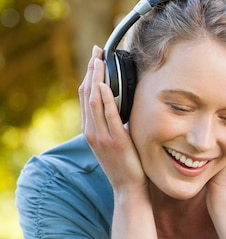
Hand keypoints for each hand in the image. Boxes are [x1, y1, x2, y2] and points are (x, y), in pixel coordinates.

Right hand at [79, 46, 148, 195]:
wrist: (128, 187)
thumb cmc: (126, 163)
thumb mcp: (115, 139)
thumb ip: (115, 121)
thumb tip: (125, 101)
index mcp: (91, 129)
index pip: (85, 96)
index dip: (89, 75)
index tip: (95, 58)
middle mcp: (91, 130)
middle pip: (86, 93)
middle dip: (92, 70)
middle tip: (97, 51)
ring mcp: (100, 135)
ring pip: (93, 100)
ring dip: (96, 78)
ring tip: (100, 60)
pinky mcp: (113, 140)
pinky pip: (107, 115)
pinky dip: (104, 98)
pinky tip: (105, 84)